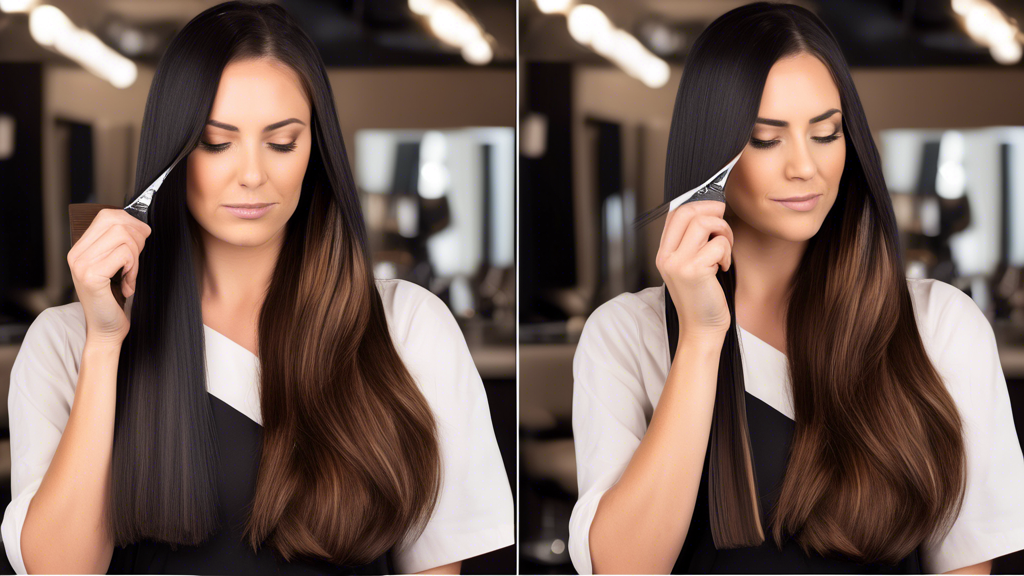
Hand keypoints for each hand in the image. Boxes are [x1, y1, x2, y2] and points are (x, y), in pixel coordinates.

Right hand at [66, 209, 150, 344]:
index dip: (131, 222)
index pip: (107, 216)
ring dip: (136, 258)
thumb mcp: (115, 266)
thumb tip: (140, 224)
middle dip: (137, 238)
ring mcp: (81, 264)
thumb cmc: (114, 299)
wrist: (106, 329)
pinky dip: (133, 270)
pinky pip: (124, 255)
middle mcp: (76, 254)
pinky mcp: (91, 275)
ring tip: (130, 276)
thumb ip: (120, 244)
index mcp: (80, 248)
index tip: (141, 238)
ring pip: (123, 237)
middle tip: (136, 261)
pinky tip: (127, 285)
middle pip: (117, 222)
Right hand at [655, 200, 734, 338]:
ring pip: (704, 223)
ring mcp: (678, 263)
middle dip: (712, 211)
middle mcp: (666, 256)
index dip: (698, 205)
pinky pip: (718, 244)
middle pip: (687, 212)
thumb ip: (693, 243)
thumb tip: (712, 212)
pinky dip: (727, 253)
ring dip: (723, 232)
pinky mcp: (693, 270)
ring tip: (724, 251)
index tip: (715, 211)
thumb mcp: (690, 267)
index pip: (675, 213)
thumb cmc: (702, 298)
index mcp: (664, 253)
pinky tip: (723, 267)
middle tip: (724, 225)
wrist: (701, 329)